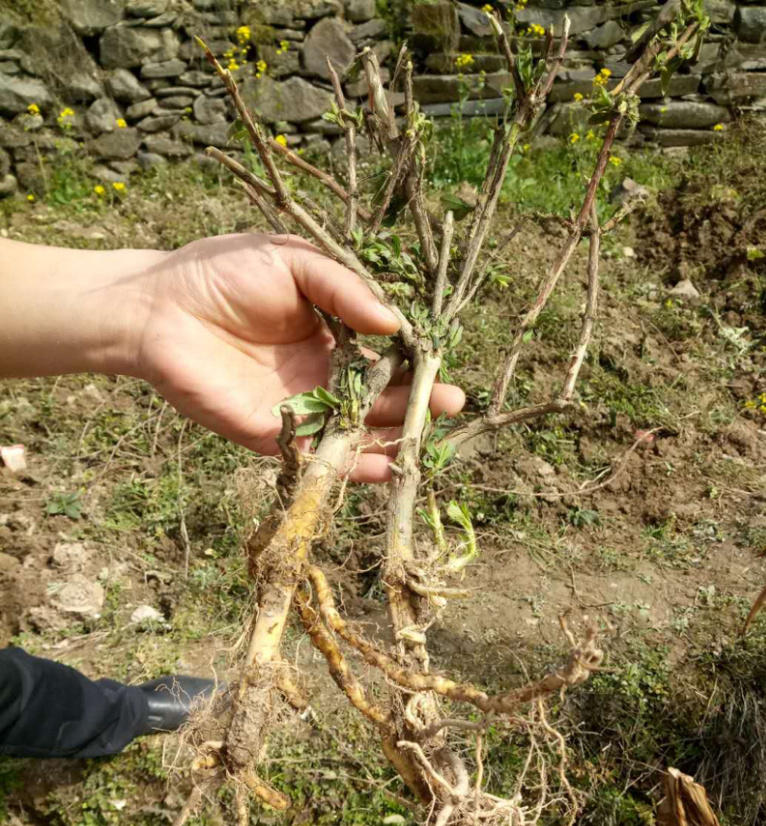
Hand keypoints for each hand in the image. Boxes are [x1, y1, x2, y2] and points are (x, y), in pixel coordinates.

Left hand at [131, 233, 464, 481]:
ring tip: (428, 440)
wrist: (158, 306)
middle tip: (452, 405)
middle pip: (378, 398)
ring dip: (393, 439)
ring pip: (356, 432)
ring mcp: (298, 409)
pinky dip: (351, 466)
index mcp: (330, 336)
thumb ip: (343, 290)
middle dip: (417, 404)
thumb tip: (392, 323)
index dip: (414, 364)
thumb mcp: (294, 262)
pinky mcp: (272, 436)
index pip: (383, 357)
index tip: (442, 365)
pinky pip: (317, 455)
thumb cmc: (221, 272)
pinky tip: (386, 468)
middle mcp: (320, 377)